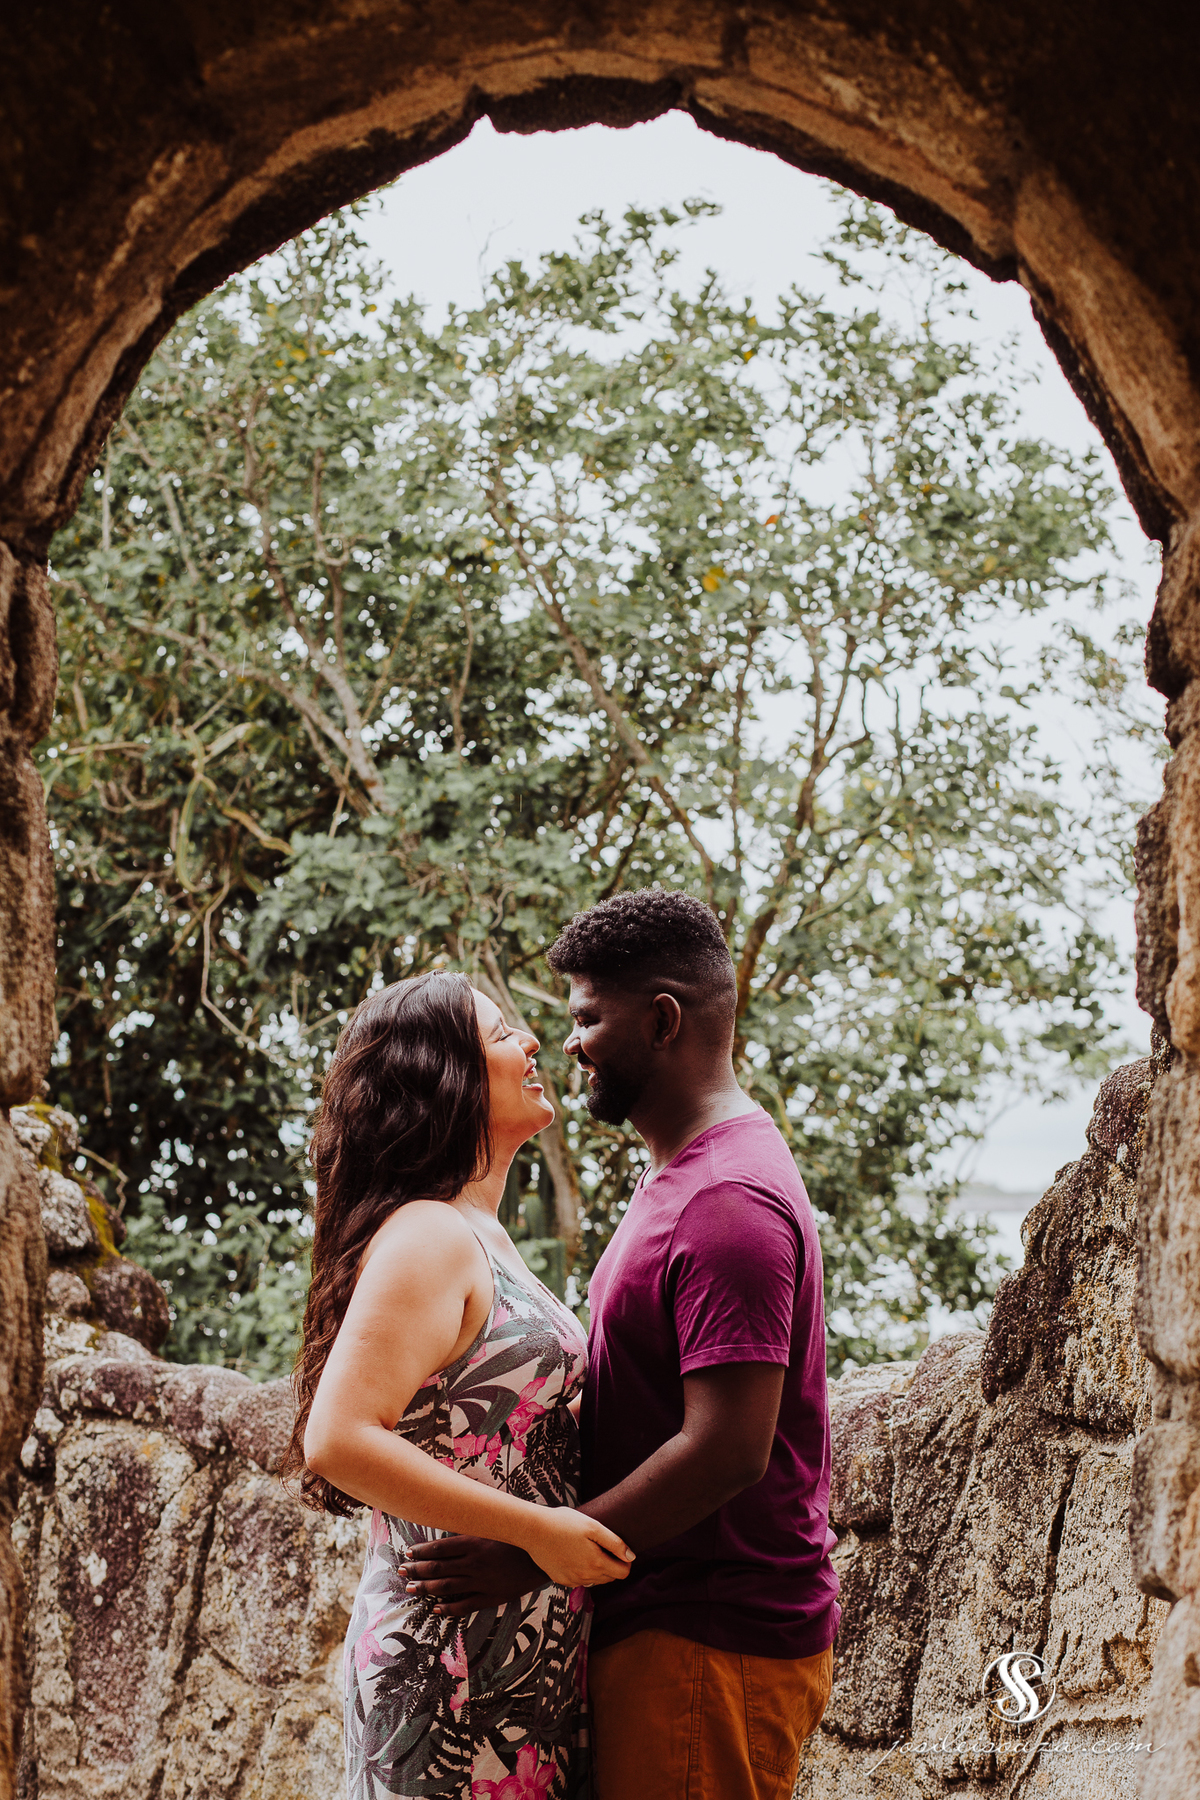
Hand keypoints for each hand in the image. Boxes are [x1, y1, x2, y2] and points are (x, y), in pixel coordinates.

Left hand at [400, 1536, 549, 1617]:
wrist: (543, 1556)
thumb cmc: (518, 1536)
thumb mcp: (495, 1526)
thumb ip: (473, 1527)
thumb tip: (452, 1521)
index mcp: (475, 1542)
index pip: (440, 1547)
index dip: (422, 1551)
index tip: (409, 1553)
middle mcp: (474, 1562)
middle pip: (439, 1567)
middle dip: (418, 1570)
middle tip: (402, 1572)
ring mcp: (482, 1581)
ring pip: (447, 1586)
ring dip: (427, 1587)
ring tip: (411, 1589)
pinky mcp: (491, 1596)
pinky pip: (465, 1604)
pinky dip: (449, 1607)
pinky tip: (435, 1608)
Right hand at [521, 1506, 633, 1589]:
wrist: (533, 1530)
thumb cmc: (563, 1523)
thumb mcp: (593, 1527)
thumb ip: (615, 1543)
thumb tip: (631, 1557)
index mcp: (596, 1564)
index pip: (623, 1573)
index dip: (625, 1562)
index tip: (619, 1549)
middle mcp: (585, 1578)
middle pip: (609, 1577)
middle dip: (611, 1564)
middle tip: (601, 1545)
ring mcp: (572, 1581)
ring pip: (594, 1580)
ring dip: (597, 1569)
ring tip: (587, 1549)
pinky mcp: (560, 1580)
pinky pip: (579, 1580)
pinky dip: (582, 1571)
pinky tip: (574, 1555)